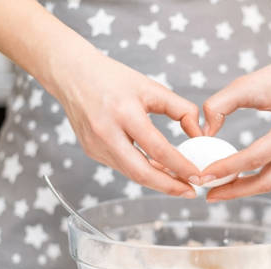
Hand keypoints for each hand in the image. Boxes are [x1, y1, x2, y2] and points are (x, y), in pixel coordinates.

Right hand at [54, 52, 202, 196]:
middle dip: (169, 187)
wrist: (71, 74)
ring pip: (132, 174)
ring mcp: (95, 145)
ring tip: (179, 180)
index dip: (180, 167)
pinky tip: (157, 169)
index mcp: (124, 112)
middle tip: (190, 191)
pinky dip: (142, 171)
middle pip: (141, 173)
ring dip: (157, 180)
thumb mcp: (151, 87)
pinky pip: (122, 167)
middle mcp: (106, 132)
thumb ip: (181, 110)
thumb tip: (199, 134)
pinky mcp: (91, 151)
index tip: (198, 176)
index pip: (158, 149)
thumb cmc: (113, 78)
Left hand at [201, 46, 270, 201]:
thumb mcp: (247, 84)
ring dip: (244, 189)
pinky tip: (235, 178)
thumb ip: (219, 105)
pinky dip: (255, 179)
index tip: (204, 175)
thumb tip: (204, 132)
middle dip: (235, 191)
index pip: (255, 158)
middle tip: (208, 194)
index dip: (227, 169)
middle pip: (266, 181)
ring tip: (217, 189)